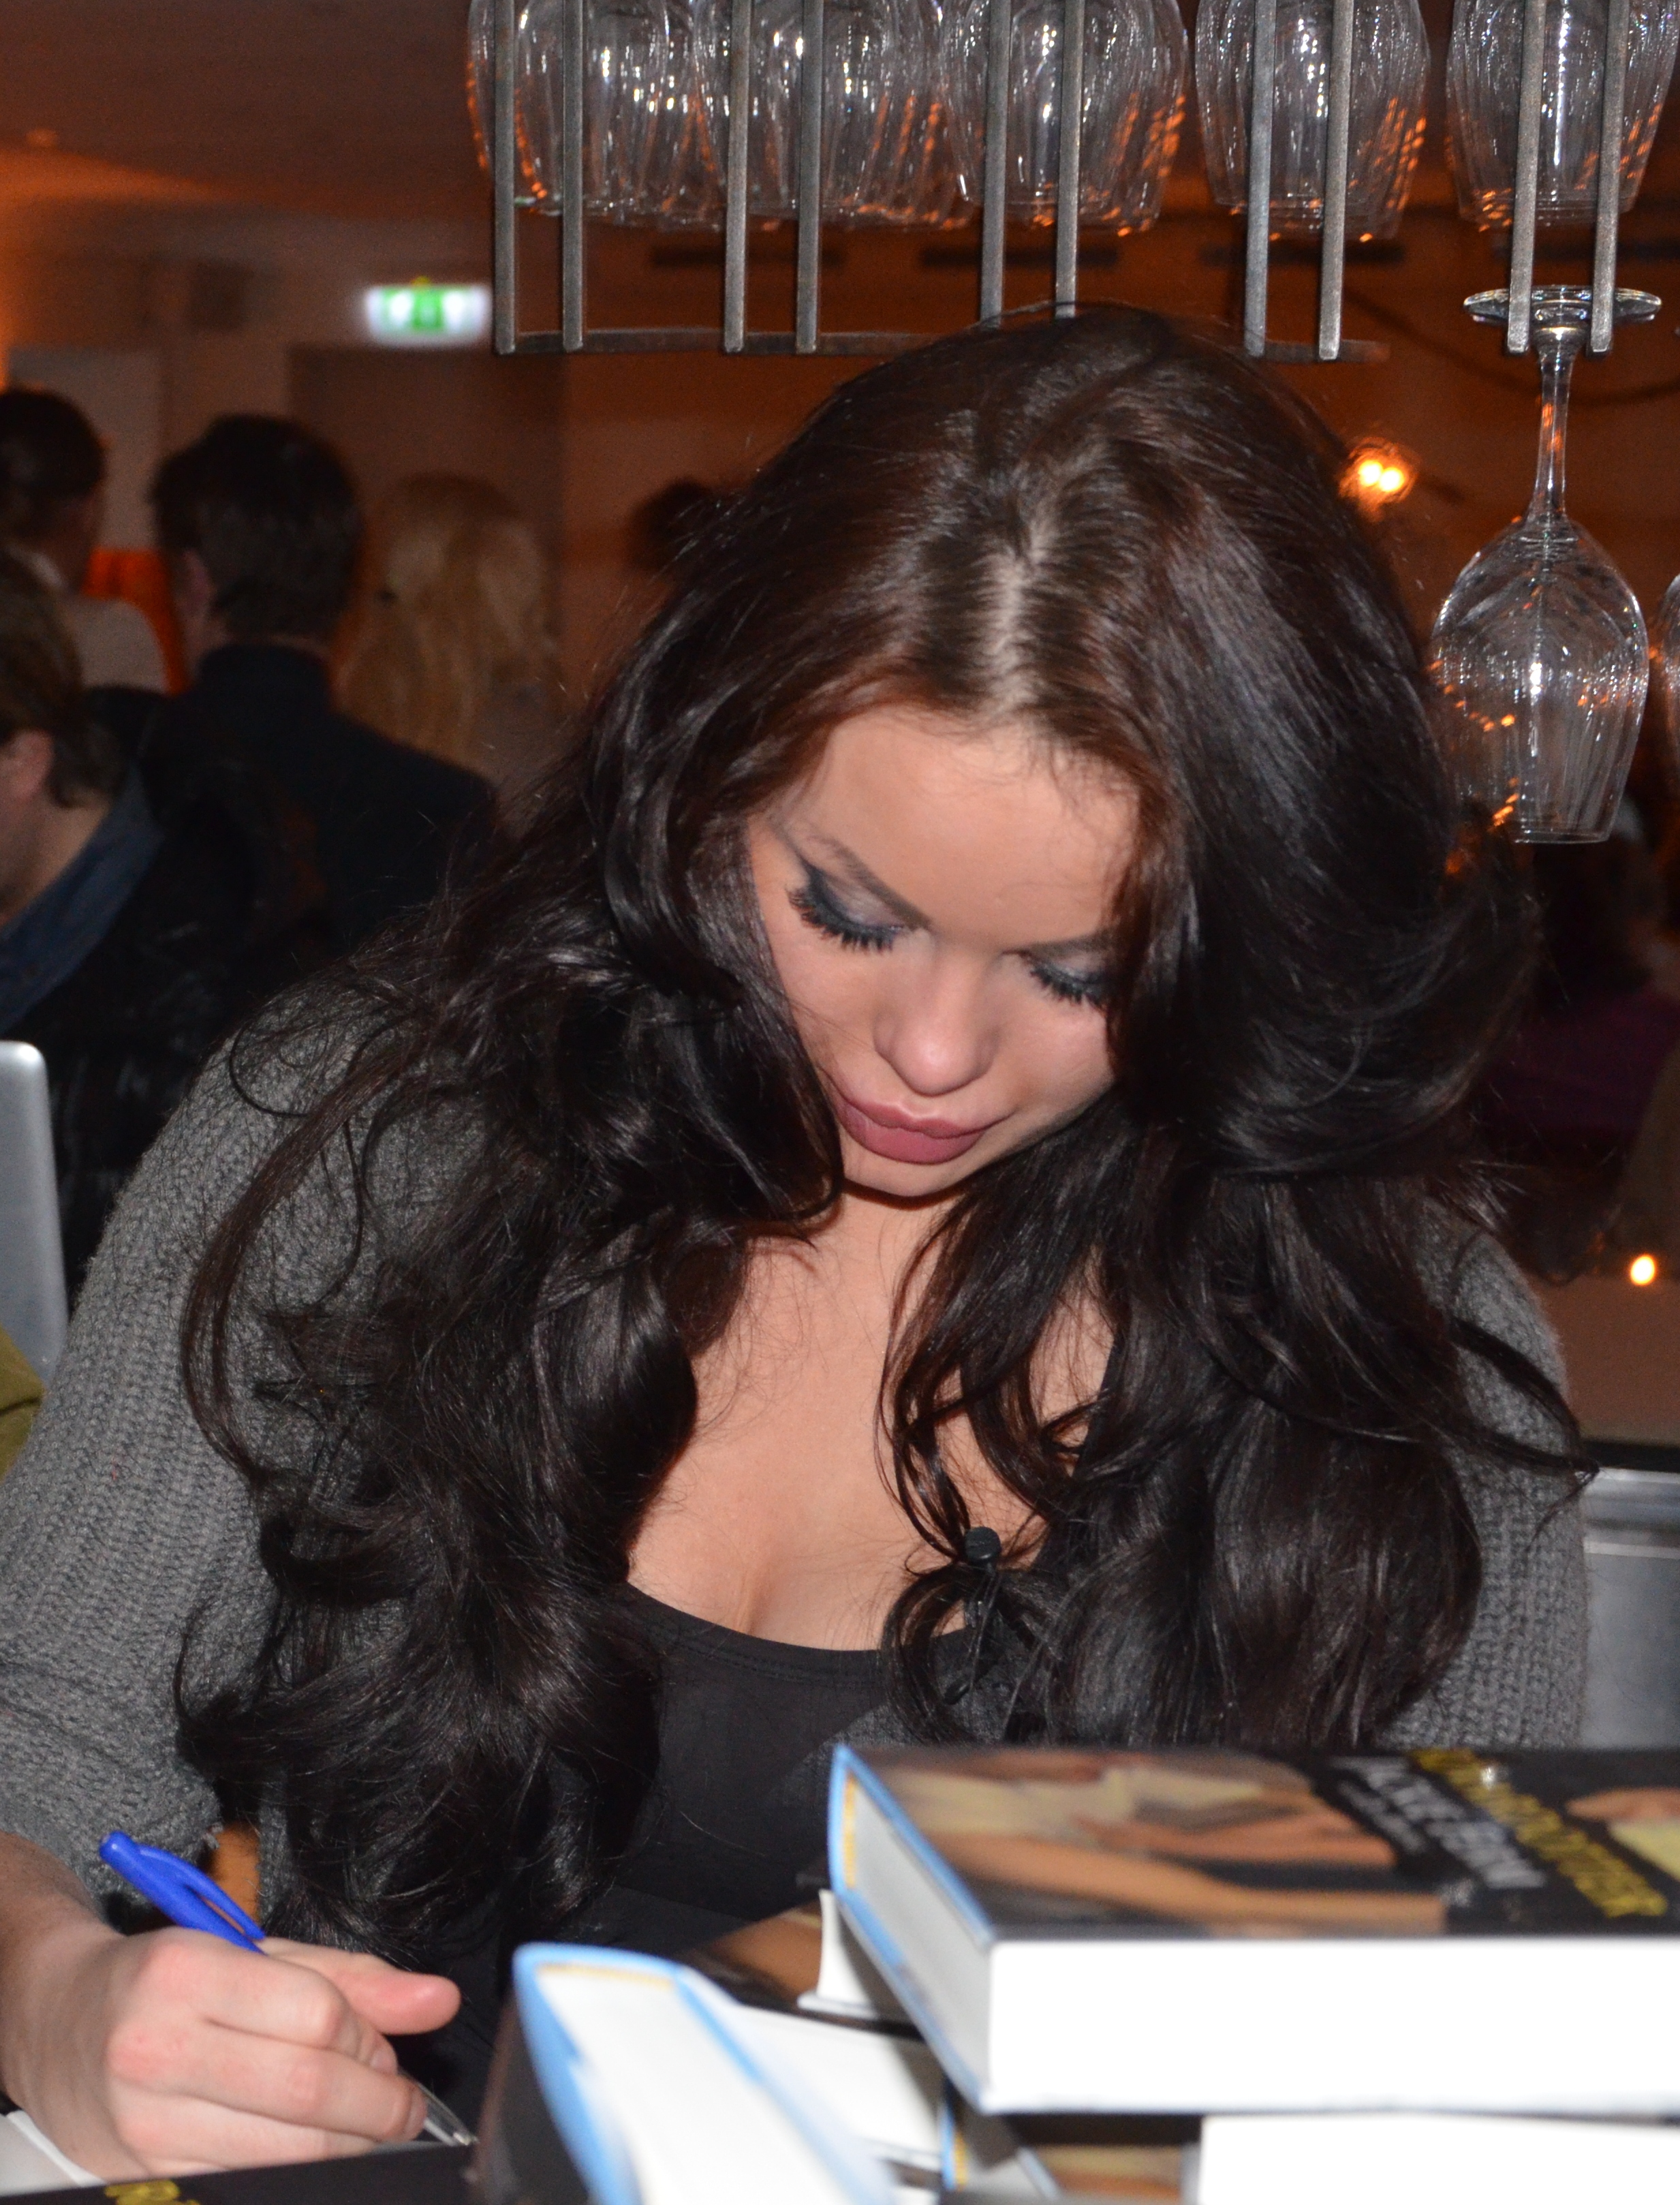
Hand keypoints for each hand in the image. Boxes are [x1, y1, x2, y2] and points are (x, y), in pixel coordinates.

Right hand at [16, 1912, 459, 2176]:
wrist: (59, 2025)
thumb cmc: (166, 1982)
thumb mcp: (256, 1956)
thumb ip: (353, 1979)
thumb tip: (439, 2000)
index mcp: (186, 1975)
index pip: (316, 2016)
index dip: (370, 2039)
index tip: (387, 2050)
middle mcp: (158, 2050)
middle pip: (307, 2091)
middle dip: (379, 2105)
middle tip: (400, 2103)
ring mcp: (147, 2123)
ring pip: (286, 2152)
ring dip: (349, 2144)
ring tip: (363, 2123)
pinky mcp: (149, 2174)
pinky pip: (250, 2183)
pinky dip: (301, 2170)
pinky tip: (313, 2145)